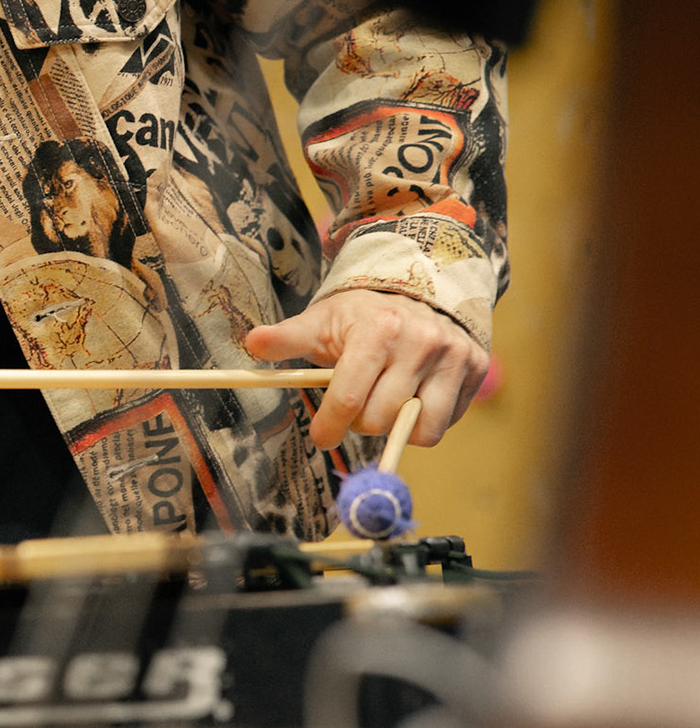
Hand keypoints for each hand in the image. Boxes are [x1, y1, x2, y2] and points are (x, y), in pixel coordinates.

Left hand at [244, 289, 488, 448]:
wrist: (421, 289)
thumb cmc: (361, 314)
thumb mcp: (322, 320)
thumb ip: (288, 337)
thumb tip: (252, 342)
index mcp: (379, 329)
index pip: (350, 397)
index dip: (329, 425)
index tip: (319, 437)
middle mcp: (422, 342)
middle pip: (380, 419)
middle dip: (358, 423)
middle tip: (353, 409)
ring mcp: (454, 357)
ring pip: (420, 430)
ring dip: (394, 429)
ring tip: (383, 404)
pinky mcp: (476, 369)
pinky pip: (444, 422)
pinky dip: (423, 423)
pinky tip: (410, 399)